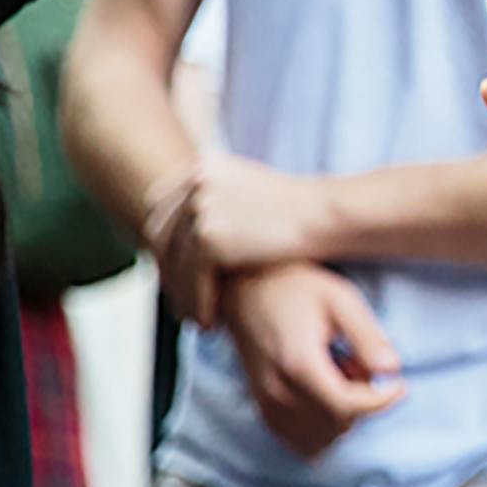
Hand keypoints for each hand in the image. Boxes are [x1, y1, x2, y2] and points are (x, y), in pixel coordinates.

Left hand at [143, 154, 329, 325]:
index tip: (174, 273)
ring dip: (181, 294)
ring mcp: (200, 206)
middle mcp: (196, 181)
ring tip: (196, 317)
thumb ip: (218, 202)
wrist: (327, 215)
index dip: (163, 244)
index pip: (160, 207)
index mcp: (203, 165)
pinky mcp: (209, 236)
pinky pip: (192, 279)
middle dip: (167, 272)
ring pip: (173, 262)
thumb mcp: (251, 191)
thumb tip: (188, 233)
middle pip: (159, 235)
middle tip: (181, 301)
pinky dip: (198, 302)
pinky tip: (210, 320)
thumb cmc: (301, 211)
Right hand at [217, 261, 407, 458]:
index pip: (347, 407)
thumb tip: (393, 369)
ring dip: (342, 418)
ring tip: (339, 377)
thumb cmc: (298, 288)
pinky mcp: (262, 409)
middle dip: (361, 402)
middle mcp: (278, 392)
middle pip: (337, 425)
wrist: (247, 288)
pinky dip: (322, 429)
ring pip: (319, 441)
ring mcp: (266, 404)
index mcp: (299, 364)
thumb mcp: (340, 299)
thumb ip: (367, 336)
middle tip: (357, 362)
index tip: (400, 385)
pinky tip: (324, 395)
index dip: (382, 401)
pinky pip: (299, 442)